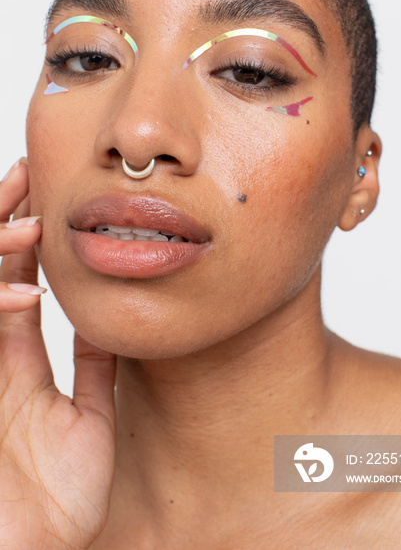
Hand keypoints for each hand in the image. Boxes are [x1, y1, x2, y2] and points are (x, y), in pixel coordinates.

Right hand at [0, 159, 115, 548]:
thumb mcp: (86, 420)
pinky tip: (25, 296)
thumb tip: (112, 325)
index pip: (18, 283)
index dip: (28, 241)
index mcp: (15, 364)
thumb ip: (94, 371)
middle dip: (3, 223)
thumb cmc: (59, 500)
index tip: (46, 200)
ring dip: (0, 254)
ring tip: (32, 223)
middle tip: (25, 177)